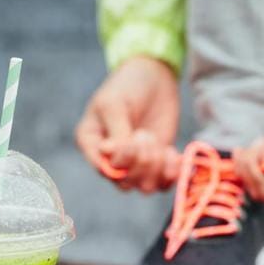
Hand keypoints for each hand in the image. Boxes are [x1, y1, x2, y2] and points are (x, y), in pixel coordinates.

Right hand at [74, 56, 180, 192]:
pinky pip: (164, 184)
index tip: (131, 136)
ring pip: (145, 187)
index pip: (103, 169)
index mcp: (91, 144)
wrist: (153, 77)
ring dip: (156, 167)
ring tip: (156, 142)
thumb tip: (111, 156)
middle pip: (126, 183)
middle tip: (145, 134)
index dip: (122, 161)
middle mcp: (110, 160)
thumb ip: (116, 132)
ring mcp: (134, 164)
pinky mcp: (156, 165)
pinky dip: (171, 172)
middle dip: (141, 161)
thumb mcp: (115, 104)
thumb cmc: (127, 86)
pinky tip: (171, 153)